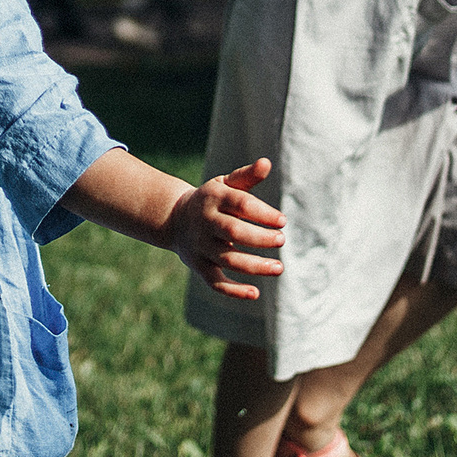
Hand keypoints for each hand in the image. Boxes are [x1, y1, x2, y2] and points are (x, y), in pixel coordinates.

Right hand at [166, 157, 284, 301]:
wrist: (174, 218)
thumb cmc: (211, 200)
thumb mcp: (224, 184)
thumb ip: (246, 176)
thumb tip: (267, 163)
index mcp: (213, 198)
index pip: (240, 204)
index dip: (262, 213)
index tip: (282, 221)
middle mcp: (205, 222)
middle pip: (233, 232)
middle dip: (259, 238)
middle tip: (282, 240)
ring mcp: (200, 246)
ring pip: (228, 259)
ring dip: (255, 266)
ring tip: (279, 267)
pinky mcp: (199, 266)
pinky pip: (215, 282)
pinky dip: (233, 291)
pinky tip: (256, 294)